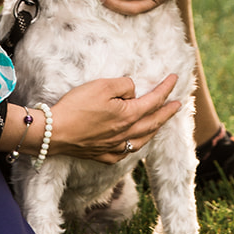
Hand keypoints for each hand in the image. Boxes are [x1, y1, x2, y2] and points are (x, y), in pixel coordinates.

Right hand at [50, 73, 182, 161]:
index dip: (166, 88)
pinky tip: (135, 142)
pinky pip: (127, 152)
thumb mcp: (102, 85)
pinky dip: (136, 144)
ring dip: (155, 129)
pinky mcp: (102, 155)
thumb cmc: (76, 106)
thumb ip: (124, 86)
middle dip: (168, 111)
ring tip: (161, 122)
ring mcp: (115, 147)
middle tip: (179, 104)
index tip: (174, 78)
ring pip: (143, 139)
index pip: (154, 100)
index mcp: (128, 115)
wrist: (54, 132)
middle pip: (153, 122)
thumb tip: (133, 92)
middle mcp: (126, 134)